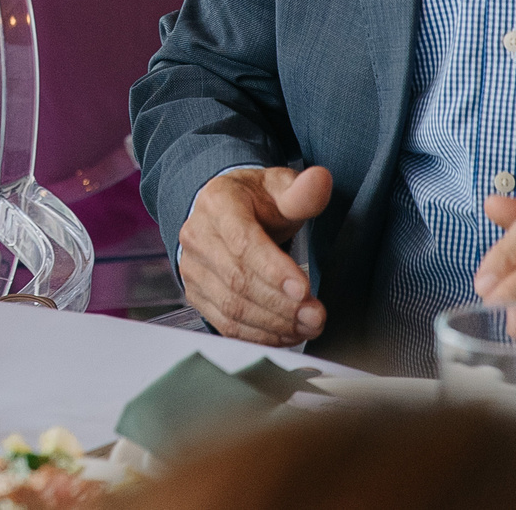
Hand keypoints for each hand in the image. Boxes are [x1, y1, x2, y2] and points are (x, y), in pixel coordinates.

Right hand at [179, 164, 332, 343]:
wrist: (225, 214)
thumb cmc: (257, 202)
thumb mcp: (280, 188)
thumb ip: (302, 191)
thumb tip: (321, 180)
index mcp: (218, 202)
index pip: (242, 240)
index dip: (273, 268)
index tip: (304, 289)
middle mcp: (197, 235)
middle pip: (237, 279)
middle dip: (281, 304)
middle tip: (317, 315)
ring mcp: (193, 267)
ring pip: (231, 306)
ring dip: (274, 324)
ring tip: (308, 326)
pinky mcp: (196, 294)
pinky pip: (225, 323)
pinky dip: (259, 335)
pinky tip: (287, 334)